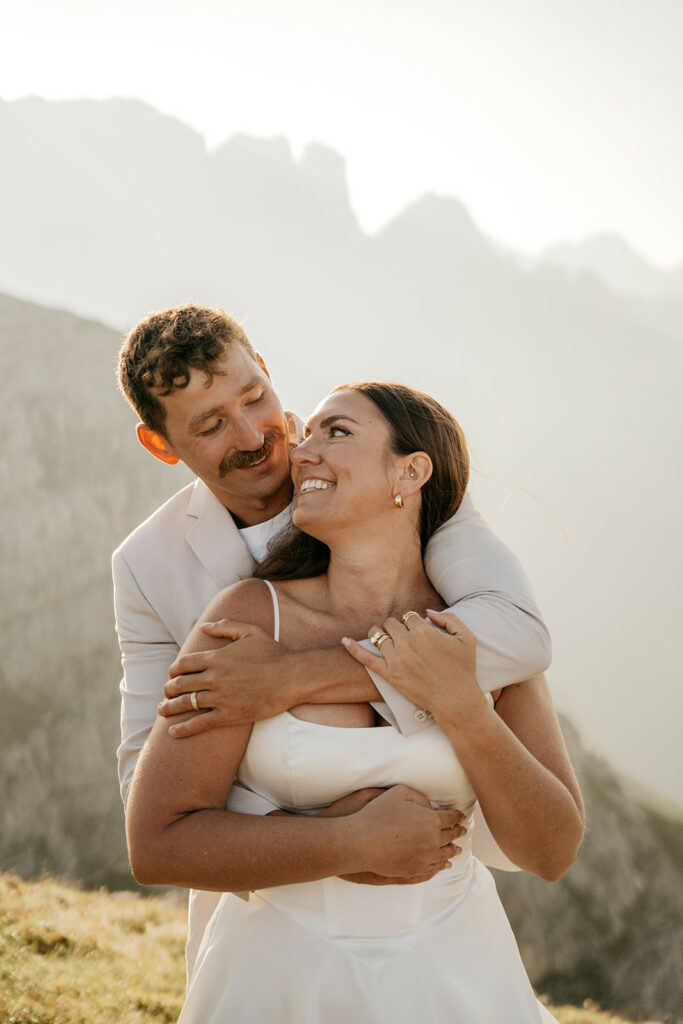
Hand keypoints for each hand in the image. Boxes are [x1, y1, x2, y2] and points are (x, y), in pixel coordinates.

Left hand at [159, 619, 295, 736]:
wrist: (292, 677)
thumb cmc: (273, 653)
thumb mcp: (251, 631)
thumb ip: (226, 627)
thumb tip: (204, 627)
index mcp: (217, 657)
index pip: (184, 664)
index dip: (174, 670)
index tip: (172, 675)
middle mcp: (215, 677)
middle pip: (181, 684)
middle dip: (169, 689)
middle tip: (165, 693)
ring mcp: (221, 697)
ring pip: (187, 703)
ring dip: (170, 707)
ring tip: (162, 710)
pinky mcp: (229, 715)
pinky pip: (200, 723)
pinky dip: (184, 728)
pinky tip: (172, 732)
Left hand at [341, 610, 486, 726]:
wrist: (456, 699)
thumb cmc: (464, 669)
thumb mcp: (467, 637)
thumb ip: (449, 619)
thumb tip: (427, 612)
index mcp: (424, 631)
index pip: (409, 616)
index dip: (412, 621)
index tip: (416, 629)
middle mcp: (407, 643)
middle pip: (391, 623)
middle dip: (396, 626)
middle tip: (401, 635)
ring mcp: (396, 659)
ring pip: (378, 635)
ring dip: (379, 633)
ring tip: (382, 636)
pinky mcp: (389, 675)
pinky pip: (366, 659)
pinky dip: (353, 649)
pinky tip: (344, 641)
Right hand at [348, 784, 464, 879]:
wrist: (361, 841)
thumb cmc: (378, 813)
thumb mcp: (399, 793)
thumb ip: (419, 797)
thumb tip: (432, 807)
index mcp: (432, 821)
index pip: (451, 818)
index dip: (457, 816)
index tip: (460, 816)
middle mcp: (433, 842)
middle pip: (451, 837)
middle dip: (458, 833)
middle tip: (463, 831)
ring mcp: (424, 858)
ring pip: (444, 855)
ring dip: (452, 851)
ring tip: (456, 850)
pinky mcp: (413, 870)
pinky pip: (433, 869)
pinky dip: (441, 866)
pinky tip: (443, 864)